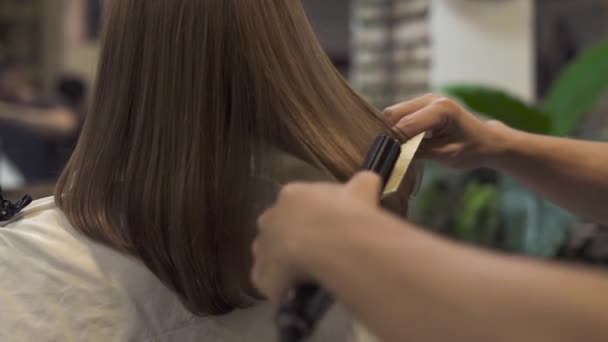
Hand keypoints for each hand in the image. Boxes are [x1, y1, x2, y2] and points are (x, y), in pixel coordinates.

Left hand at [252, 172, 382, 300]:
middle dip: (290, 241)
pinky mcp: (263, 275)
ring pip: (269, 257)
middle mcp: (269, 218)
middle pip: (275, 231)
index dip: (308, 221)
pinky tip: (301, 292)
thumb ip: (363, 184)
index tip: (324, 231)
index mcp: (291, 195)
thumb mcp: (363, 191)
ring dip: (284, 266)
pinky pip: (270, 283)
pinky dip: (283, 289)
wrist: (335, 246)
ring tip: (308, 276)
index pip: (293, 206)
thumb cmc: (348, 215)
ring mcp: (262, 248)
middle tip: (315, 254)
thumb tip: (369, 180)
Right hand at [384, 94, 510, 168]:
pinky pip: (400, 114)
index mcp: (442, 109)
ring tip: (393, 148)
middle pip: (394, 113)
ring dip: (391, 129)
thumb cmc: (470, 150)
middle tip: (387, 152)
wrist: (486, 140)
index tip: (386, 156)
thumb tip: (393, 153)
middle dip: (387, 133)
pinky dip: (396, 127)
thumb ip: (418, 152)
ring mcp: (426, 99)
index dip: (393, 141)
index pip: (406, 124)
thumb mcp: (445, 155)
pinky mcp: (421, 104)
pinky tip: (399, 142)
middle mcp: (432, 99)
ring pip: (394, 112)